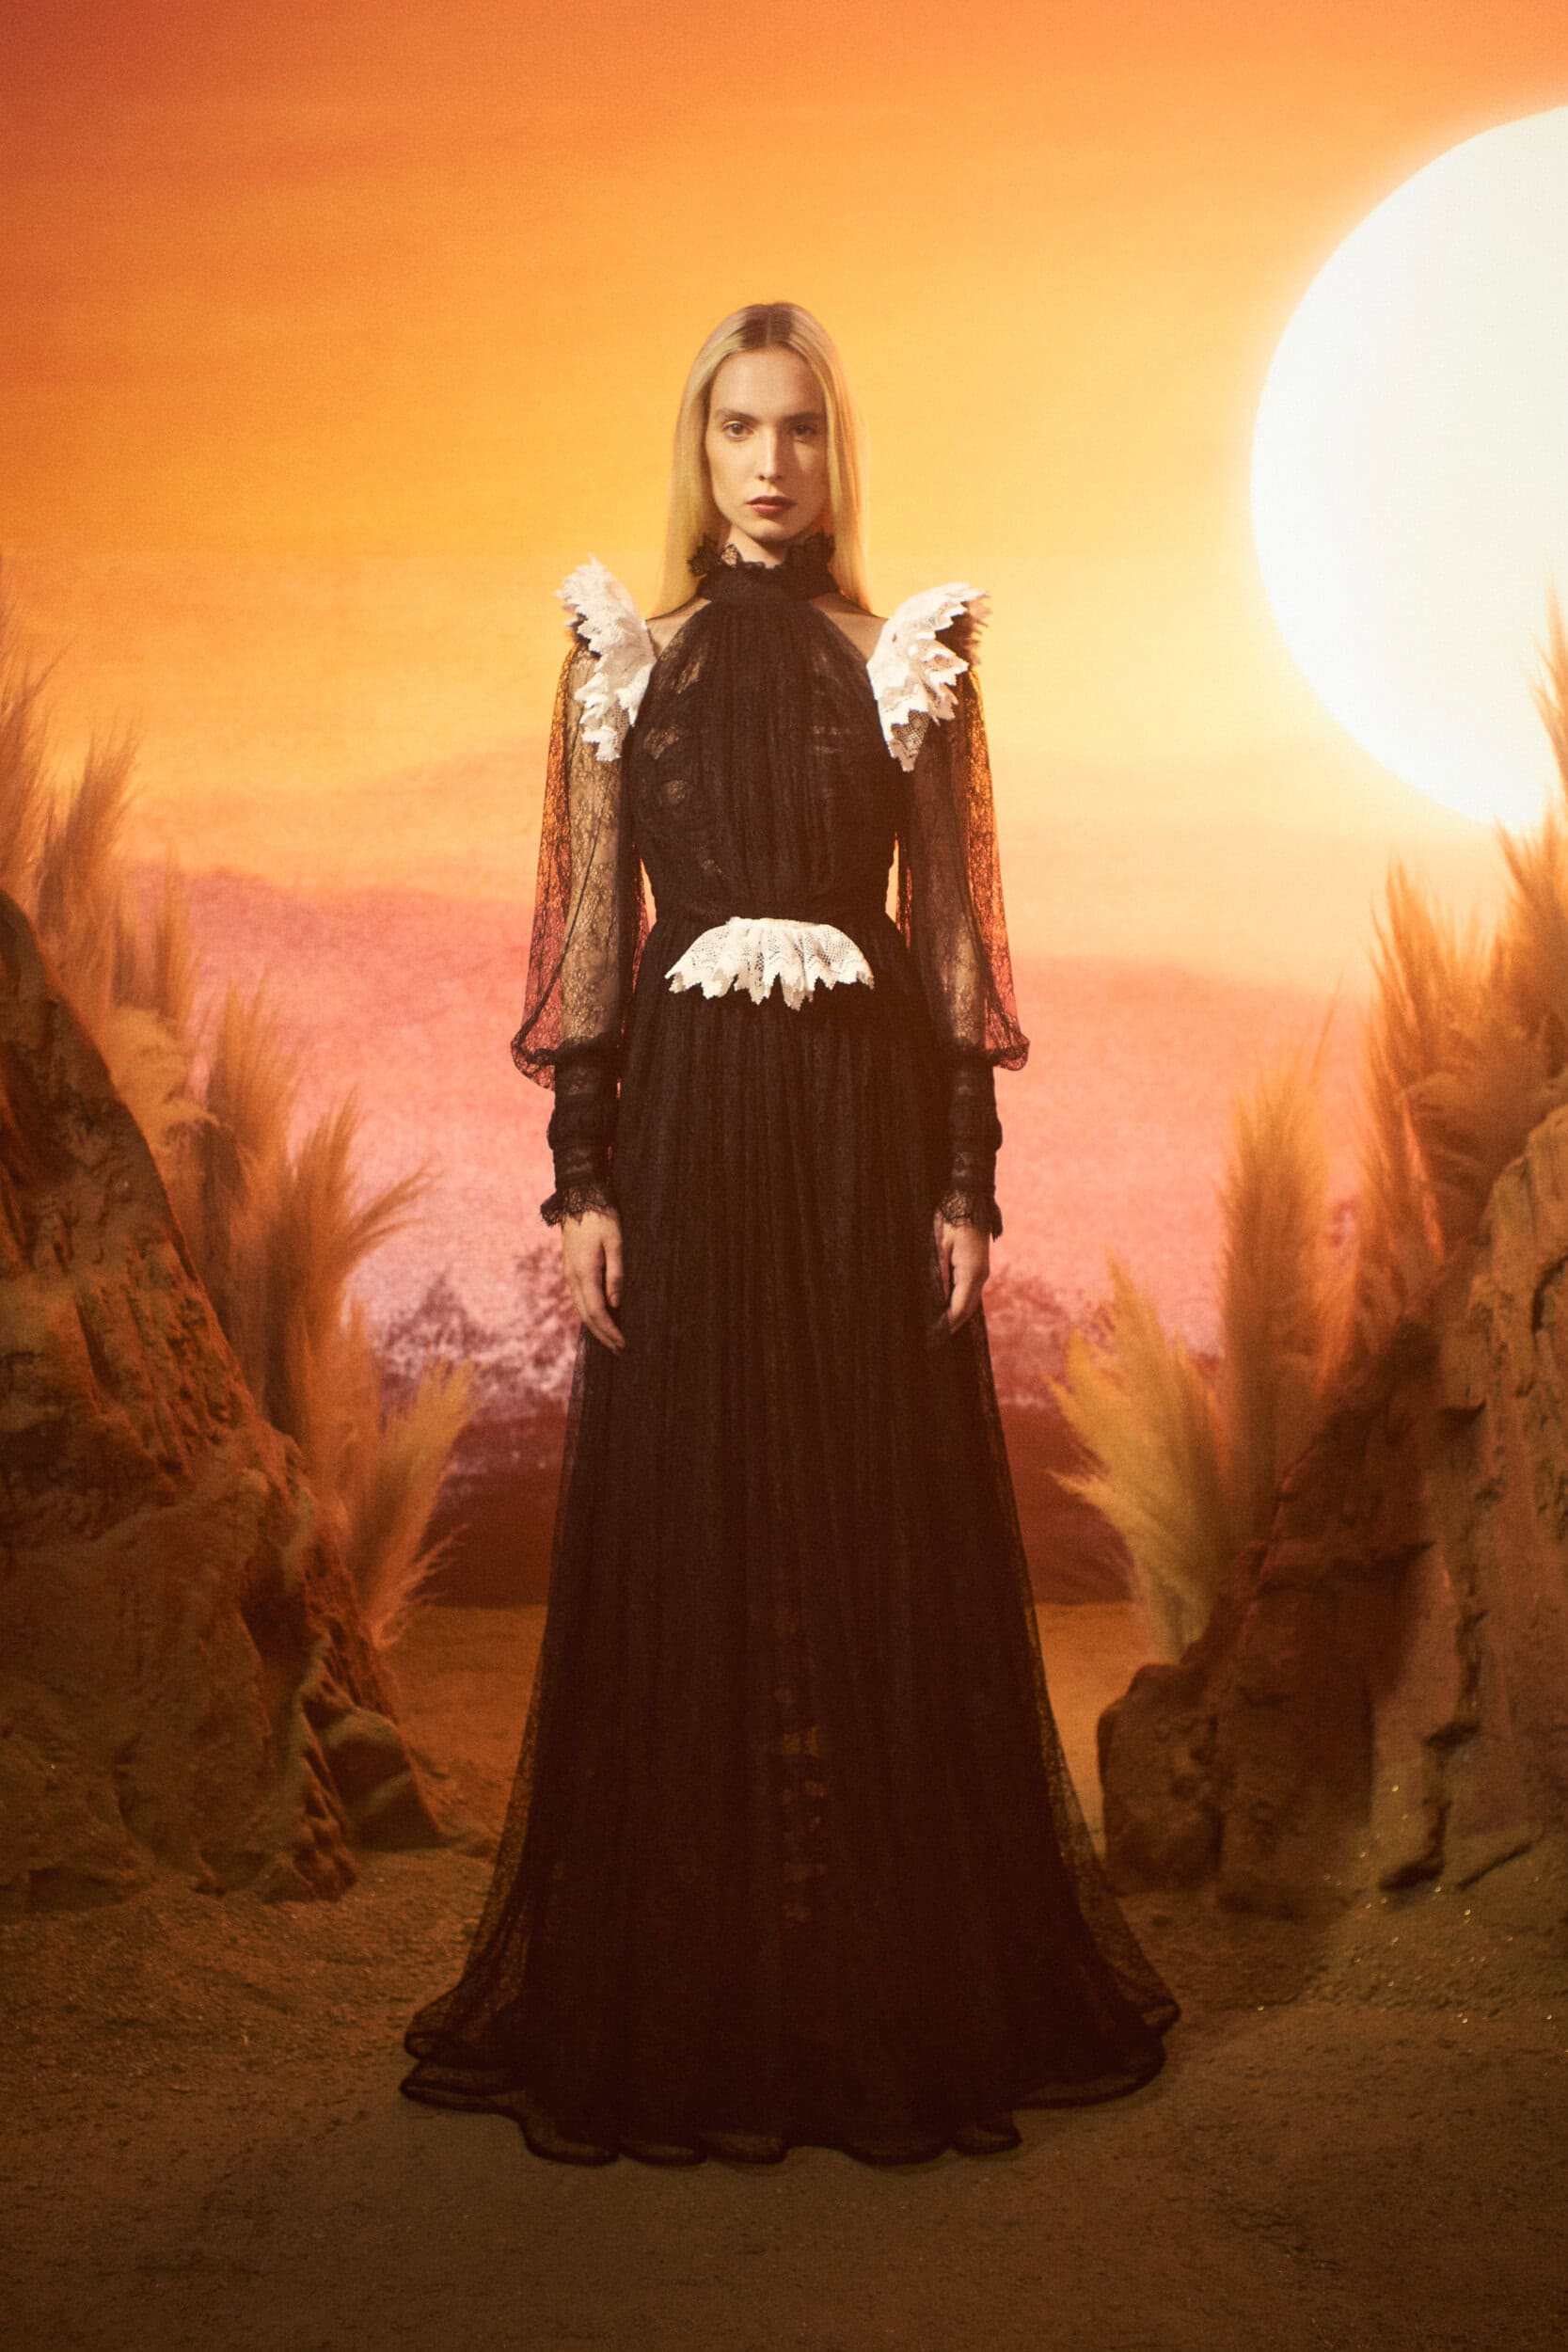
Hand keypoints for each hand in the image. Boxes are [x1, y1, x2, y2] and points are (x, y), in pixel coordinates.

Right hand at [561, 1206, 626, 1350]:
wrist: (579, 1197)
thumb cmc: (602, 1217)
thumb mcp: (615, 1243)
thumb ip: (615, 1274)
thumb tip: (615, 1304)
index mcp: (584, 1273)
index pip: (596, 1312)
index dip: (609, 1331)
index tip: (623, 1344)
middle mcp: (573, 1277)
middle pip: (586, 1315)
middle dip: (602, 1335)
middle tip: (620, 1350)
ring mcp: (569, 1273)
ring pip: (580, 1308)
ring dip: (595, 1326)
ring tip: (611, 1339)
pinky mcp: (570, 1268)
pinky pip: (579, 1298)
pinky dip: (589, 1313)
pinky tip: (600, 1317)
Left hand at [935, 1212, 988, 1332]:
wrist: (970, 1200)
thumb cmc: (951, 1220)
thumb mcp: (938, 1246)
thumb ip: (937, 1274)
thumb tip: (933, 1301)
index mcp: (971, 1273)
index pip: (958, 1309)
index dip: (945, 1325)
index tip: (931, 1337)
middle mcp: (980, 1276)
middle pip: (966, 1310)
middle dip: (950, 1326)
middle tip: (931, 1339)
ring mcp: (981, 1272)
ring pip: (968, 1302)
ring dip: (954, 1316)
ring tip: (936, 1328)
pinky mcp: (978, 1267)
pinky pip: (969, 1292)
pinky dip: (957, 1303)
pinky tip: (944, 1307)